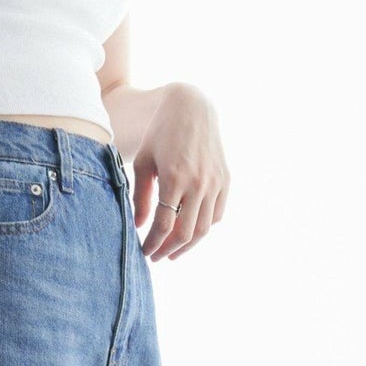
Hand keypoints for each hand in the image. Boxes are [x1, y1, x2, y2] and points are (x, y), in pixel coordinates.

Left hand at [131, 83, 229, 260]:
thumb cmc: (159, 135)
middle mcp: (198, 182)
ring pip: (203, 229)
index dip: (152, 244)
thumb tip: (140, 226)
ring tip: (173, 251)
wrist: (191, 108)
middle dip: (168, 250)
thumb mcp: (143, 163)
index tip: (144, 252)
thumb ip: (141, 196)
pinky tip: (190, 230)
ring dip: (187, 245)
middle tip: (156, 257)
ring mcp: (215, 182)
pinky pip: (217, 214)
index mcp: (174, 178)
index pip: (163, 225)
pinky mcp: (225, 180)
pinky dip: (203, 228)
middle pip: (185, 233)